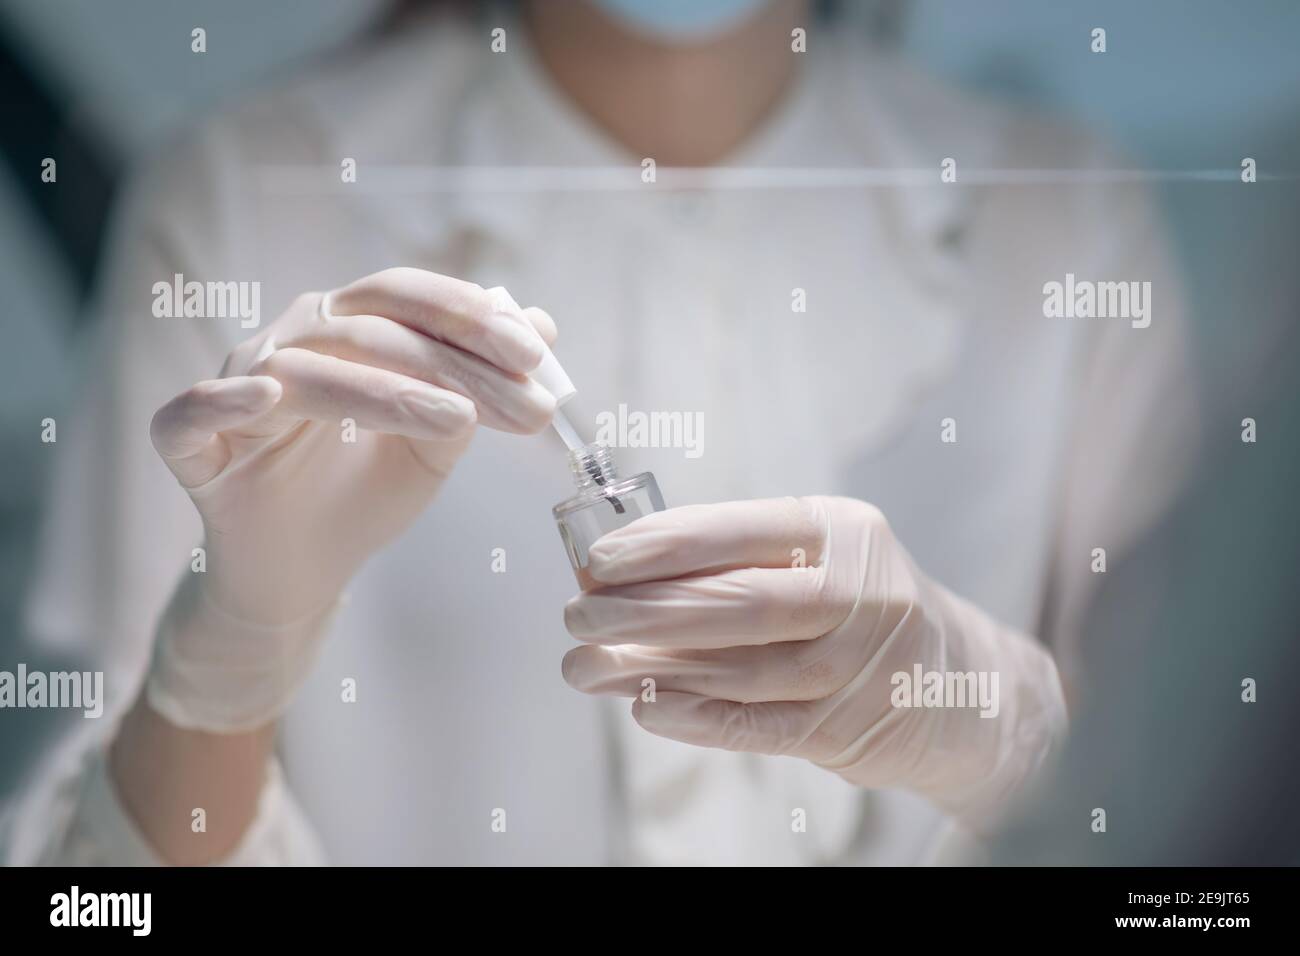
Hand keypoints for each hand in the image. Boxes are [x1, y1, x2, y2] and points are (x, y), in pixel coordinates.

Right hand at [146, 268, 555, 729]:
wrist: (302, 570)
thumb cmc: (363, 492)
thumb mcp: (437, 442)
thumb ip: (477, 384)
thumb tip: (542, 323)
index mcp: (345, 327)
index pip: (406, 298)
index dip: (470, 317)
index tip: (537, 354)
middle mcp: (290, 341)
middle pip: (371, 331)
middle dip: (454, 363)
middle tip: (525, 401)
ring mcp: (236, 385)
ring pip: (307, 371)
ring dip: (386, 392)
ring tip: (457, 420)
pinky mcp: (187, 439)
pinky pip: (193, 410)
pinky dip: (227, 398)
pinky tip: (268, 395)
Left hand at [561, 496, 1067, 828]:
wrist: (959, 685)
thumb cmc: (859, 607)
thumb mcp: (819, 558)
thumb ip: (736, 561)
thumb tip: (618, 574)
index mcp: (843, 531)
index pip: (741, 531)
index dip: (664, 544)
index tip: (599, 558)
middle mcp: (861, 593)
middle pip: (737, 602)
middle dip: (643, 610)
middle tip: (576, 617)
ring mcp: (859, 666)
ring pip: (740, 668)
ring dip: (650, 668)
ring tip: (585, 666)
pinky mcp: (847, 727)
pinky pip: (757, 724)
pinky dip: (696, 717)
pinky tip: (645, 705)